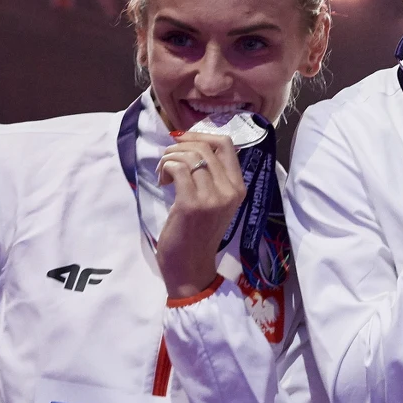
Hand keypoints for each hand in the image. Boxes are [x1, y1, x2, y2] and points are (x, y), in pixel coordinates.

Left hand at [155, 132, 245, 298]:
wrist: (191, 267)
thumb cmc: (199, 235)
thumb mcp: (216, 203)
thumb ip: (213, 178)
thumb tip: (193, 146)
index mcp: (238, 188)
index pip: (227, 144)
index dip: (201, 135)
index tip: (182, 141)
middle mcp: (230, 190)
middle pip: (205, 146)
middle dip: (180, 146)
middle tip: (168, 162)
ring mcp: (213, 197)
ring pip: (190, 155)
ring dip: (169, 158)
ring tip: (164, 174)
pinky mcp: (192, 204)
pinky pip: (177, 168)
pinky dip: (165, 168)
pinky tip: (163, 181)